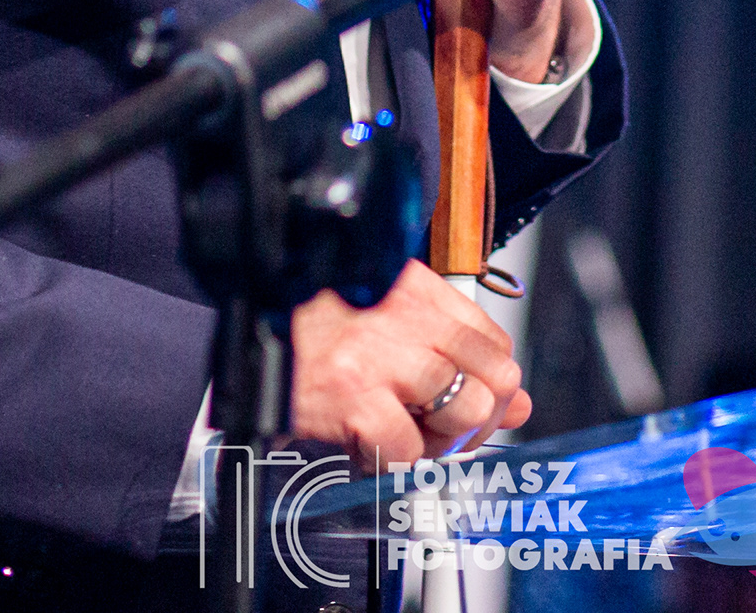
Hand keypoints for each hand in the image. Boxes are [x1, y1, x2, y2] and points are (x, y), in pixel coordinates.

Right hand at [288, 262, 532, 466]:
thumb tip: (516, 401)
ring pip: (463, 415)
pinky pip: (406, 451)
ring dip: (438, 443)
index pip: (496, 344)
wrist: (239, 313)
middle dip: (475, 420)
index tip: (470, 403)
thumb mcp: (382, 307)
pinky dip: (392, 465)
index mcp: (419, 290)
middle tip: (439, 433)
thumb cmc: (302, 312)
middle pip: (495, 382)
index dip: (490, 385)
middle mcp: (411, 320)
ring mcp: (385, 360)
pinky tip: (366, 450)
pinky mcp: (354, 398)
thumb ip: (451, 345)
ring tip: (403, 440)